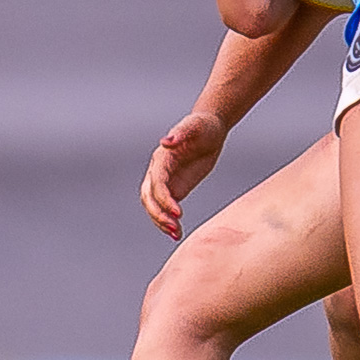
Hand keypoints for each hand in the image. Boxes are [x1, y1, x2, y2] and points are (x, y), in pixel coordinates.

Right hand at [140, 111, 226, 238]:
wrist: (211, 131)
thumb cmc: (203, 126)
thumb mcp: (195, 126)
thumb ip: (180, 133)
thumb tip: (166, 141)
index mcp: (161, 158)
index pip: (156, 183)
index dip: (163, 198)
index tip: (177, 212)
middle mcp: (158, 171)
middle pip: (149, 197)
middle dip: (158, 214)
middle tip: (174, 228)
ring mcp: (165, 182)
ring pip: (153, 206)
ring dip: (160, 222)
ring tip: (176, 234)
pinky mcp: (174, 188)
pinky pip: (165, 208)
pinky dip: (168, 221)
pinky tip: (178, 232)